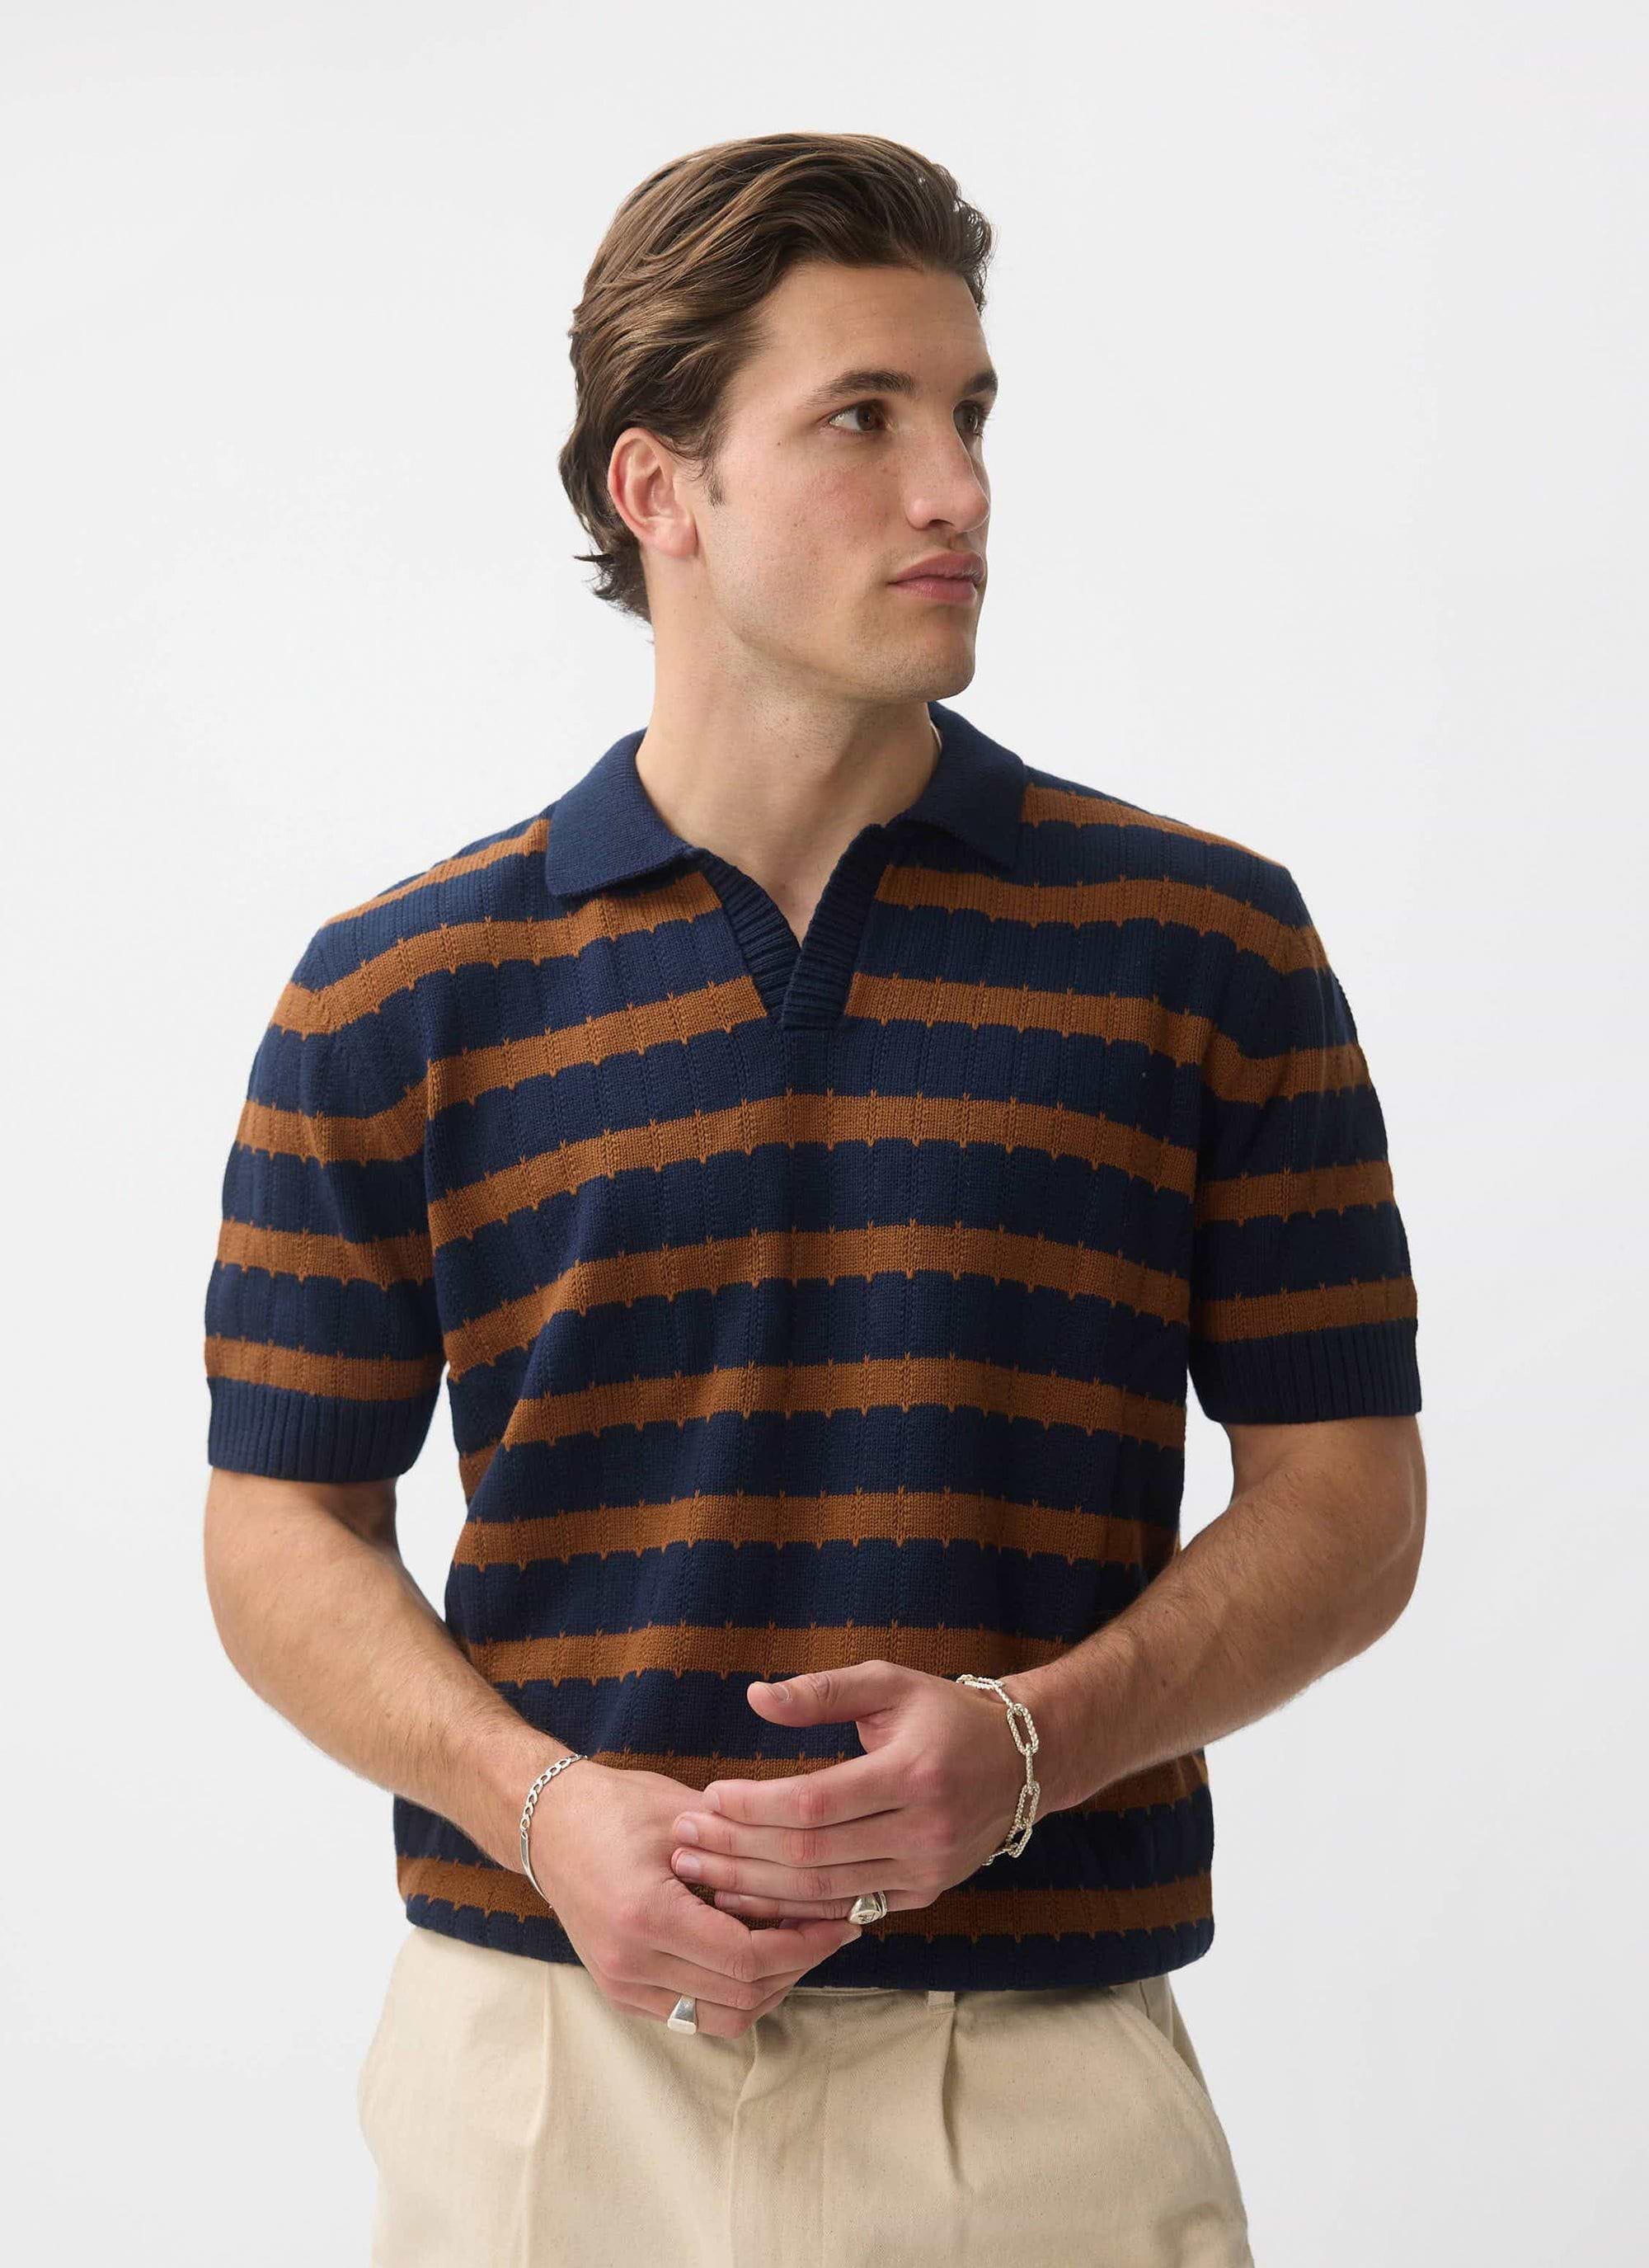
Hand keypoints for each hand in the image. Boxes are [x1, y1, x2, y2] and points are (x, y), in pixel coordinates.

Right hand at [526, 1759, 861, 2034]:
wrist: (546, 1823)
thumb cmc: (615, 1807)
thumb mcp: (685, 1812)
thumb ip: (747, 1845)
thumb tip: (818, 1864)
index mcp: (646, 1917)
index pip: (746, 1959)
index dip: (802, 1946)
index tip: (838, 1923)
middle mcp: (630, 1963)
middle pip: (740, 1997)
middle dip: (795, 1968)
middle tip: (828, 1932)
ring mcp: (621, 1984)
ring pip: (720, 2018)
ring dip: (767, 1988)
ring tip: (796, 1944)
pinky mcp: (621, 1991)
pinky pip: (692, 2014)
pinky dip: (732, 1992)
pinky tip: (755, 1952)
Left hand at [664, 1663, 1030, 1922]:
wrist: (1018, 1763)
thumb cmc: (943, 1713)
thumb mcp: (889, 1683)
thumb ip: (821, 1692)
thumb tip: (754, 1698)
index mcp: (913, 1774)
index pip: (815, 1802)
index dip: (754, 1806)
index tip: (708, 1796)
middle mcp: (924, 1830)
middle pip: (812, 1854)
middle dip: (738, 1850)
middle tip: (684, 1840)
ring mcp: (926, 1871)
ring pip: (824, 1892)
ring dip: (754, 1887)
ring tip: (701, 1871)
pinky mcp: (922, 1895)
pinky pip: (846, 1910)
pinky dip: (793, 1908)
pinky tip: (749, 1897)